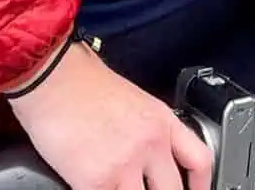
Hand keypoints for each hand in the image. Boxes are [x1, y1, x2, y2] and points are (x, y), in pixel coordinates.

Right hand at [6, 39, 212, 189]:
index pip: (199, 160)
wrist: (52, 76)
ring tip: (117, 187)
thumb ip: (147, 128)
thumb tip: (148, 154)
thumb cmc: (82, 81)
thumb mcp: (133, 99)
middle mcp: (150, 144)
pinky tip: (96, 189)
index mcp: (161, 121)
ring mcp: (124, 165)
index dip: (202, 185)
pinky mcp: (95, 181)